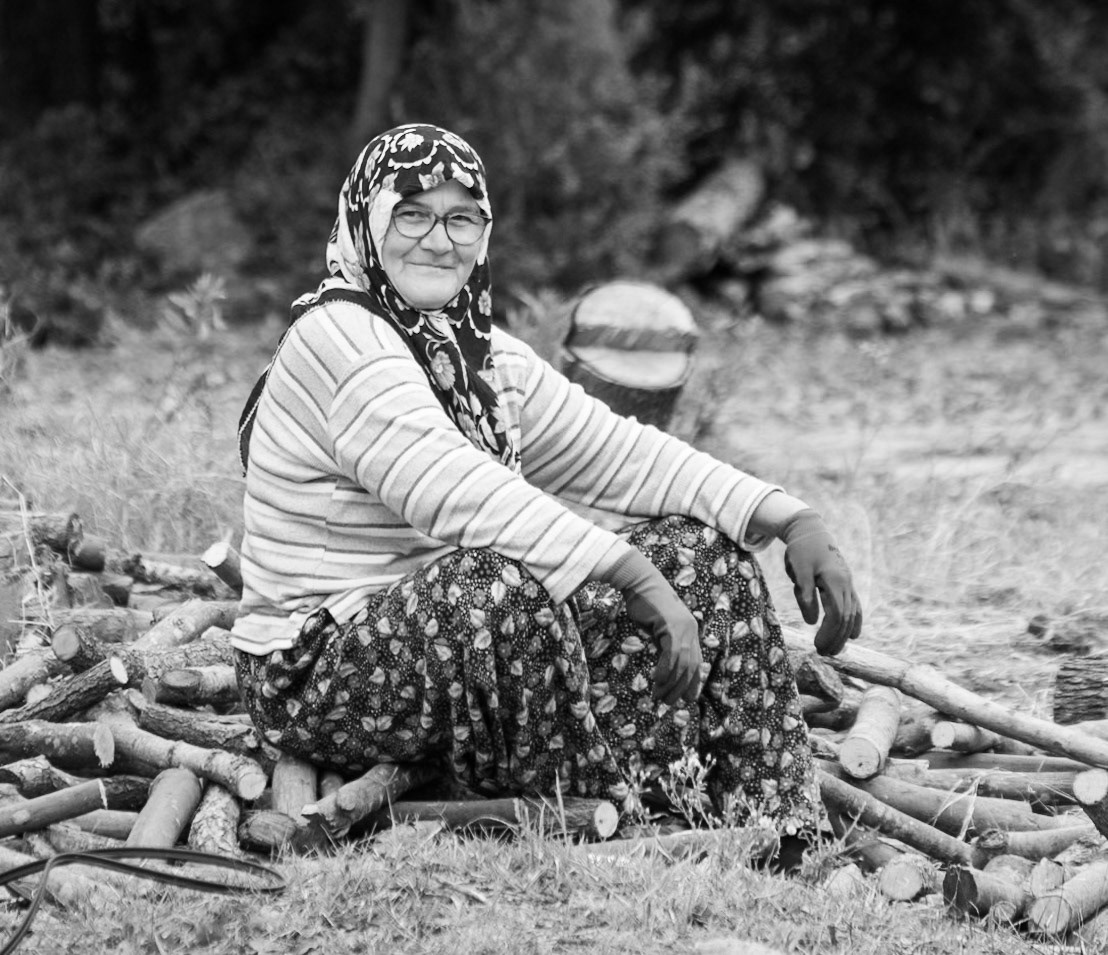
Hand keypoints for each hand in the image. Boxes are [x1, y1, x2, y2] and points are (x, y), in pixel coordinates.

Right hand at [604, 549, 702, 705]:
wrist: (639, 581)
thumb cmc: (645, 602)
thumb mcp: (658, 626)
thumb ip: (665, 642)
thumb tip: (666, 663)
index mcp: (690, 631)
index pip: (696, 662)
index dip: (692, 682)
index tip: (686, 699)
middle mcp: (691, 630)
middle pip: (691, 667)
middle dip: (680, 688)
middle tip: (668, 703)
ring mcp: (684, 628)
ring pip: (682, 664)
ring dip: (670, 684)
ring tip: (659, 696)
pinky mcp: (672, 626)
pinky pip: (672, 655)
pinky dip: (665, 670)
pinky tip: (657, 681)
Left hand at [779, 509, 862, 654]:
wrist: (810, 531)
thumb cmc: (801, 550)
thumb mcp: (798, 571)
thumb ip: (805, 595)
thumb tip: (812, 621)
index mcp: (835, 581)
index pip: (837, 615)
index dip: (829, 633)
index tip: (817, 645)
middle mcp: (846, 584)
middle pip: (847, 618)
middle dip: (837, 638)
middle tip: (824, 653)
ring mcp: (848, 583)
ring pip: (853, 613)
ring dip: (845, 634)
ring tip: (835, 650)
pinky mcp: (846, 583)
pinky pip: (855, 606)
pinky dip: (855, 621)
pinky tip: (854, 635)